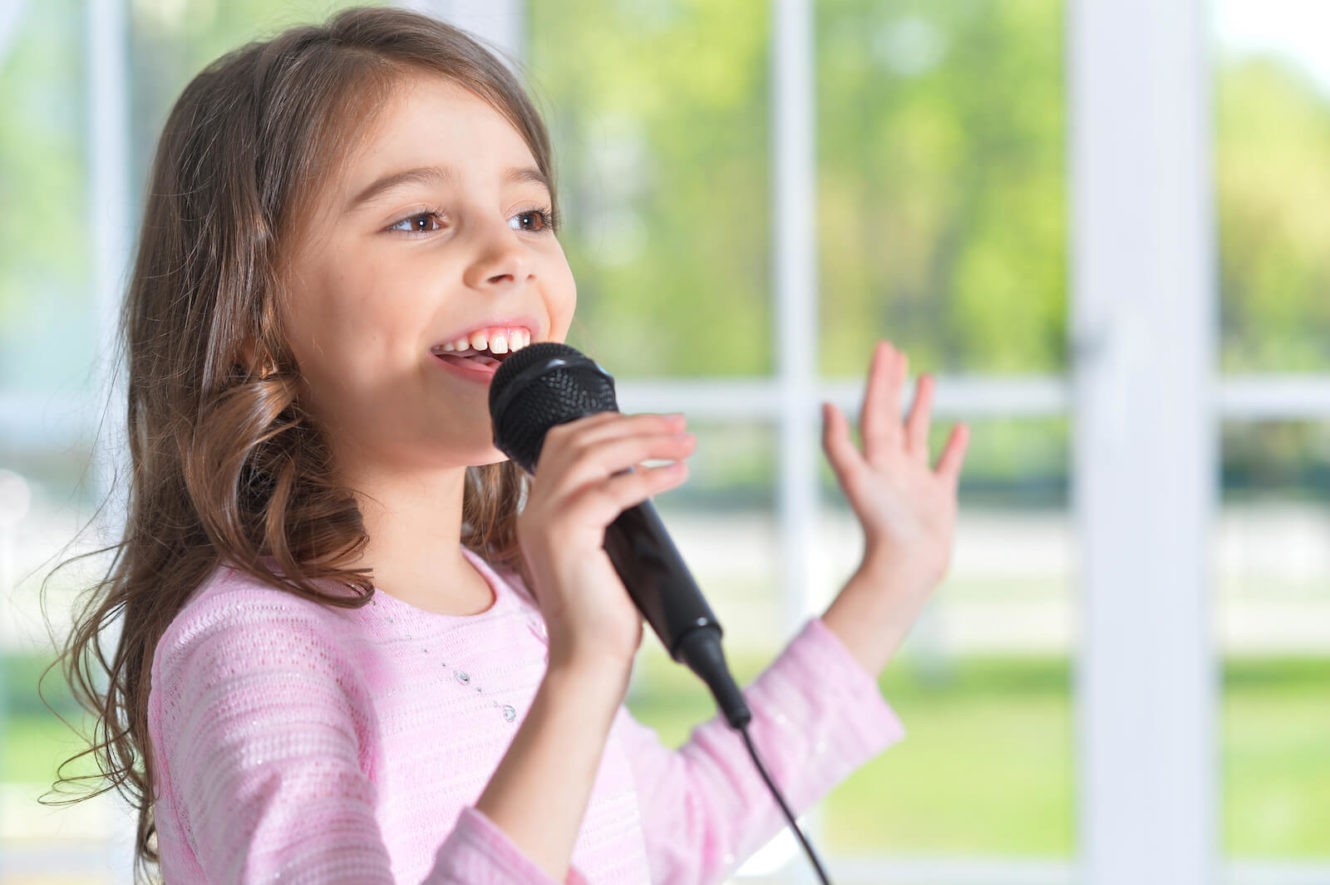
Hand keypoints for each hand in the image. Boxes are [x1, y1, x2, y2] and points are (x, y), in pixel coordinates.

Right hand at [517, 412, 695, 676]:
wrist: (588, 659)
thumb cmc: (604, 613)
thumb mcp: (606, 548)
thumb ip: (610, 509)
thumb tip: (645, 471)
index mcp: (540, 509)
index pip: (566, 442)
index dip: (611, 424)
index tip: (656, 424)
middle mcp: (535, 509)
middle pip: (579, 439)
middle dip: (635, 425)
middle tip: (679, 425)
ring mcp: (545, 520)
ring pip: (590, 455)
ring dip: (643, 441)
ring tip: (683, 442)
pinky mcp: (565, 536)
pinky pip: (610, 491)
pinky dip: (647, 477)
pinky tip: (676, 473)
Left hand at [820, 341, 969, 675]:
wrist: (904, 564)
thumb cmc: (879, 523)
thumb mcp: (855, 477)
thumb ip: (837, 442)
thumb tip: (825, 404)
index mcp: (873, 454)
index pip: (875, 407)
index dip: (879, 377)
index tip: (885, 348)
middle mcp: (892, 462)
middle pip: (892, 413)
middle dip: (893, 383)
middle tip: (897, 352)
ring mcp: (916, 478)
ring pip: (918, 432)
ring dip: (920, 406)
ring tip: (927, 378)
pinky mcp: (939, 496)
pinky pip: (947, 464)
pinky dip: (954, 446)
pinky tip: (961, 427)